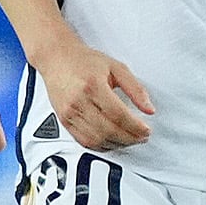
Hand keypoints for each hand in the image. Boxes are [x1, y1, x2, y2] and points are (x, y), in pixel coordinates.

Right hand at [35, 40, 153, 151]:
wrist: (56, 59)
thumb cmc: (84, 61)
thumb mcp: (117, 68)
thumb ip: (136, 88)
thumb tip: (149, 108)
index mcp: (93, 86)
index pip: (118, 115)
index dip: (135, 127)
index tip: (146, 130)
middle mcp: (79, 101)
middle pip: (108, 130)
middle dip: (129, 138)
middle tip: (141, 137)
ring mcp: (69, 113)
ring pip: (96, 140)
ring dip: (116, 144)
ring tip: (129, 140)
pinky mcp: (64, 120)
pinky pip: (83, 141)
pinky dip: (100, 146)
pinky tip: (111, 141)